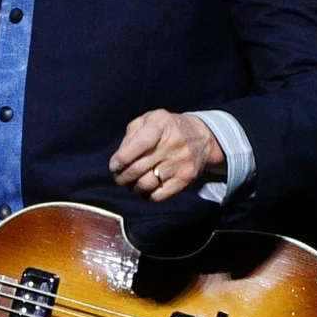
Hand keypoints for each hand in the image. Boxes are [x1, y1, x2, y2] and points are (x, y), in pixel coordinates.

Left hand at [109, 110, 225, 201]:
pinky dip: (146, 196)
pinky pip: (159, 196)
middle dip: (122, 176)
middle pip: (139, 168)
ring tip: (130, 183)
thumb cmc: (167, 128)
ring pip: (146, 184)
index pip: (141, 143)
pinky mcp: (185, 178)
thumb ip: (131, 135)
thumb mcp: (149, 120)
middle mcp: (173, 143)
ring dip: (132, 187)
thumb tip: (118, 160)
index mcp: (161, 123)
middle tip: (118, 177)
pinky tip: (144, 189)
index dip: (123, 157)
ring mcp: (181, 162)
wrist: (202, 138)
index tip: (113, 166)